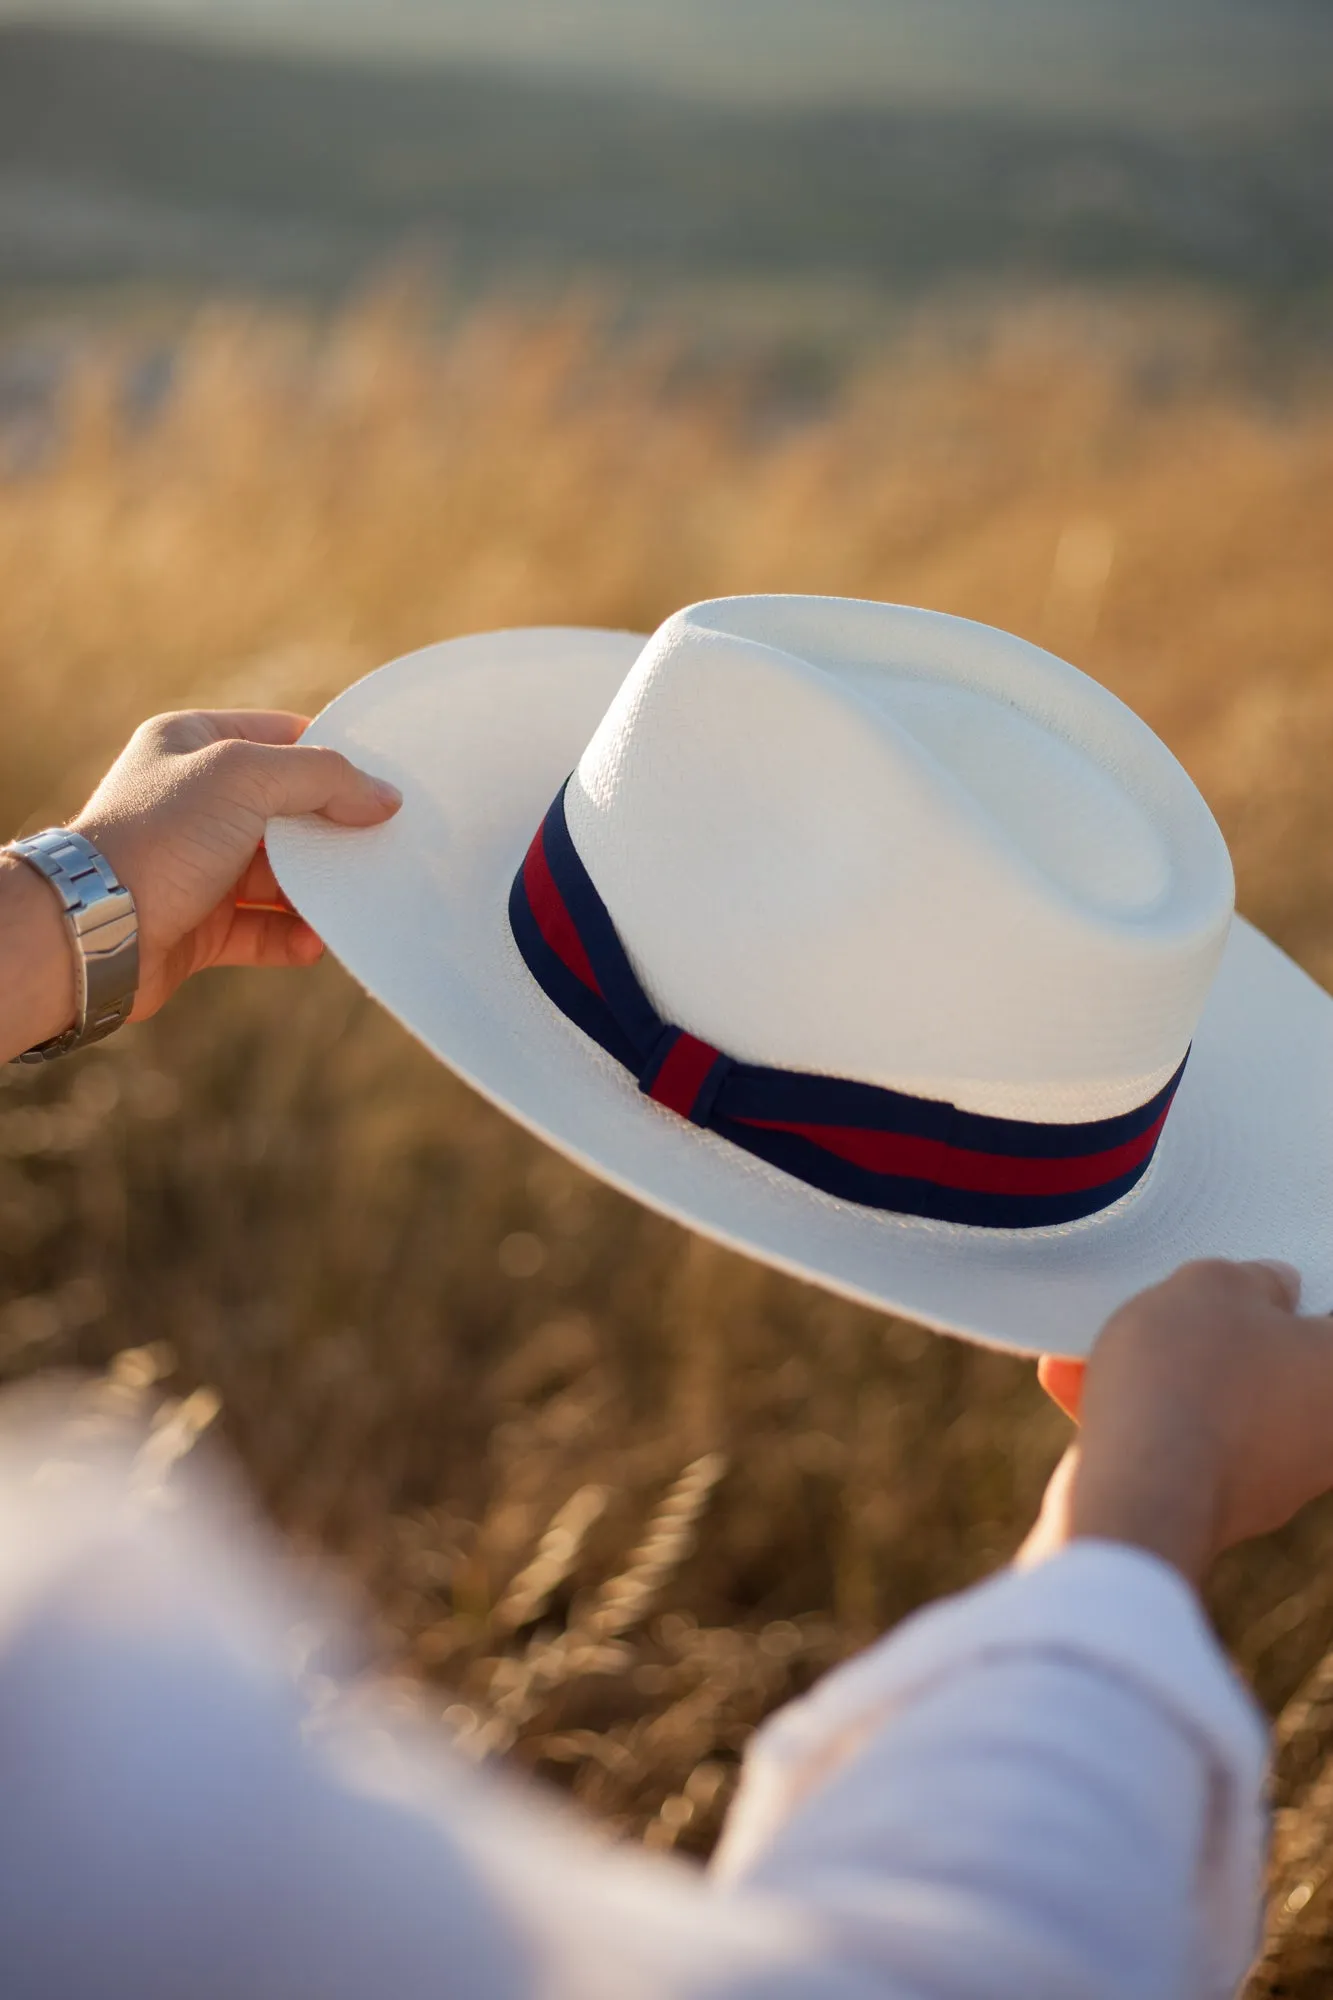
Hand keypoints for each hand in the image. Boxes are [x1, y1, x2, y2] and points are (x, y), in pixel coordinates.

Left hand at [1, 710, 398, 1056]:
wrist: (93, 929)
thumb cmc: (158, 838)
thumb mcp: (245, 778)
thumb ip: (322, 777)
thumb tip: (385, 796)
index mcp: (193, 745)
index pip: (280, 737)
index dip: (332, 757)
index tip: (383, 781)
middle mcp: (194, 802)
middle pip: (286, 810)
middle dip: (331, 831)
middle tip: (381, 844)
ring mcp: (197, 865)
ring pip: (279, 876)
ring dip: (316, 891)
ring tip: (352, 901)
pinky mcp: (200, 925)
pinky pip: (261, 929)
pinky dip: (291, 936)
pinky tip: (314, 942)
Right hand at [1020, 1259, 1332, 1584]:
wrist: (1138, 1491)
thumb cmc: (1190, 1377)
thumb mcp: (1214, 1285)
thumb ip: (1252, 1277)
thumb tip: (1272, 1289)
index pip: (1327, 1321)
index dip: (1288, 1295)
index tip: (1248, 1280)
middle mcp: (1322, 1438)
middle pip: (1268, 1364)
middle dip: (1211, 1335)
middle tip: (1171, 1306)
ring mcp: (1270, 1481)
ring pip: (1213, 1404)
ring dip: (1159, 1374)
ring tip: (1096, 1344)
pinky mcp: (1212, 1509)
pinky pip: (1175, 1445)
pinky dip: (1134, 1416)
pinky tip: (1073, 1381)